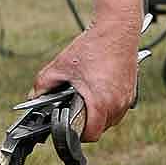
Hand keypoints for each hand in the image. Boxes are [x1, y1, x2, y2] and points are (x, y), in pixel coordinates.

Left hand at [30, 17, 139, 141]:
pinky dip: (108, 106)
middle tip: (73, 110)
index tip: (68, 124)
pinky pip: (118, 109)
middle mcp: (117, 104)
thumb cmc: (92, 47)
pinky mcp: (132, 91)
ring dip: (98, 116)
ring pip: (110, 120)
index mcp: (100, 103)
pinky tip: (97, 93)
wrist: (117, 29)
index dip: (76, 134)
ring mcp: (127, 99)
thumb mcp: (60, 66)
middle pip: (100, 129)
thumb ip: (42, 84)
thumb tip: (33, 98)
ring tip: (85, 101)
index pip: (90, 135)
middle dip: (85, 123)